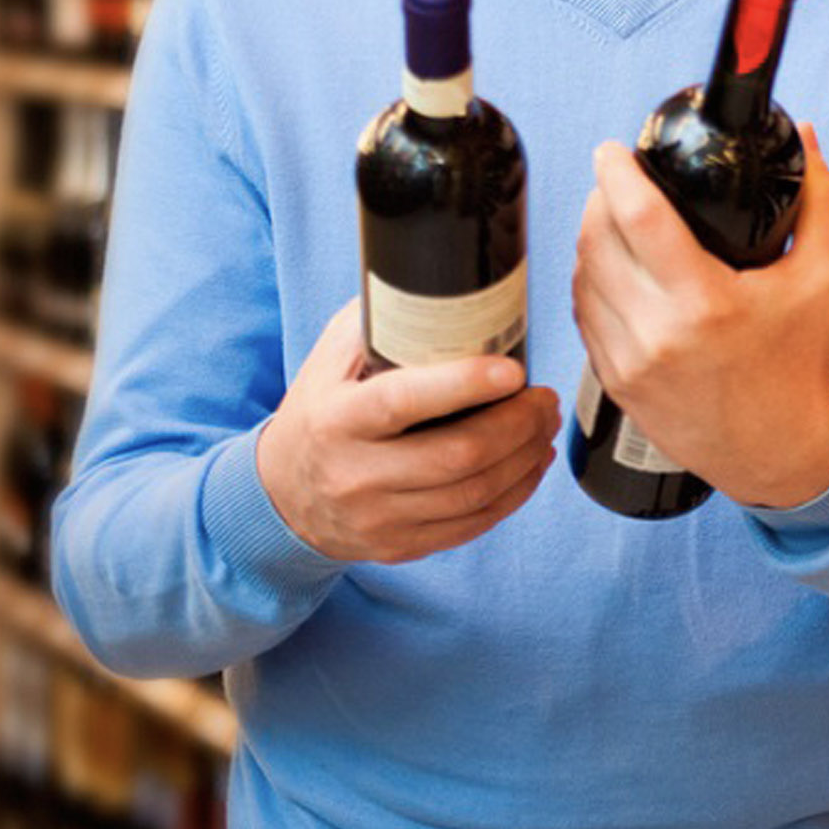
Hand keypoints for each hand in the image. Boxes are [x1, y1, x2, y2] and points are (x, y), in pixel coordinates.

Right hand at [257, 301, 561, 563]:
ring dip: (525, 457)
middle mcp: (356, 473)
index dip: (465, 385)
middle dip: (517, 424)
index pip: (405, 402)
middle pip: (457, 455)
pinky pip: (474, 524)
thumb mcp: (331, 360)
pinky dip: (515, 492)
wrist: (283, 494)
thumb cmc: (322, 410)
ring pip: (474, 493)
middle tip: (544, 398)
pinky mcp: (401, 546)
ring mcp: (380, 517)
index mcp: (338, 419)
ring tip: (545, 425)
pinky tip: (531, 464)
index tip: (513, 369)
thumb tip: (449, 283)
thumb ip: (380, 325)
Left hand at [571, 126, 828, 509]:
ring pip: (581, 276)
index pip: (638, 218)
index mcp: (707, 303)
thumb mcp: (823, 278)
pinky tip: (610, 268)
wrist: (780, 451)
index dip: (616, 172)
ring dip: (589, 238)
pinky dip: (589, 282)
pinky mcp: (615, 382)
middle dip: (599, 199)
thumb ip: (820, 200)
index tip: (613, 150)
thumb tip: (803, 135)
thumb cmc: (802, 363)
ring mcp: (629, 362)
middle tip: (617, 180)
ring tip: (612, 220)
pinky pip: (583, 314)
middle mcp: (659, 334)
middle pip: (596, 240)